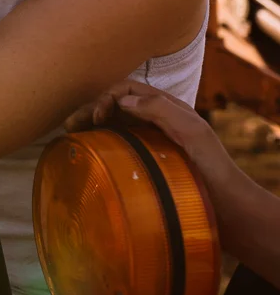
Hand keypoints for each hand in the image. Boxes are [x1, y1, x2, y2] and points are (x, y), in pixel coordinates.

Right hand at [64, 80, 239, 193]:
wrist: (224, 204)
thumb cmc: (212, 165)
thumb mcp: (192, 130)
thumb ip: (160, 108)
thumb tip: (120, 101)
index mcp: (164, 107)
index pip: (125, 89)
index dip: (106, 98)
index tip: (96, 118)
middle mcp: (153, 118)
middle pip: (114, 104)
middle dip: (90, 108)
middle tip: (70, 124)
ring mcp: (147, 138)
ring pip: (111, 121)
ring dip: (89, 122)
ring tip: (70, 132)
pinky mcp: (142, 157)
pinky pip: (116, 141)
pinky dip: (97, 139)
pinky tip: (86, 148)